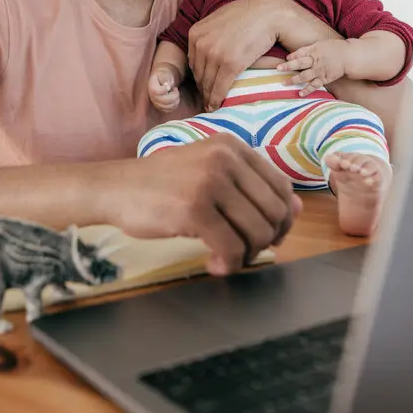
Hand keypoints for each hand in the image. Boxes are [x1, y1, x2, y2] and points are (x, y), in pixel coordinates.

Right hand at [102, 135, 302, 275]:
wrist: (115, 189)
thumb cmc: (161, 184)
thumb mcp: (208, 171)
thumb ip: (250, 185)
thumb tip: (298, 209)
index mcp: (232, 147)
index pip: (281, 188)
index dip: (281, 220)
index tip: (265, 237)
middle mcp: (225, 159)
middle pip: (274, 213)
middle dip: (265, 241)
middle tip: (244, 253)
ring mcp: (210, 182)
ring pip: (257, 232)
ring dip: (246, 255)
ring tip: (226, 259)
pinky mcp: (194, 209)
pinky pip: (231, 248)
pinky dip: (228, 264)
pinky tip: (213, 266)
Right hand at [148, 67, 180, 112]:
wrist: (162, 80)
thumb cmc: (164, 76)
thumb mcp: (165, 74)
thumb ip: (166, 79)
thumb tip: (168, 87)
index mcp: (151, 88)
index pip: (157, 92)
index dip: (165, 90)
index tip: (169, 86)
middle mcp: (152, 97)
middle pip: (164, 101)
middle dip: (174, 95)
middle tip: (175, 89)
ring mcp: (156, 104)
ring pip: (168, 107)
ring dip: (176, 100)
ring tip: (175, 93)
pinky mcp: (161, 108)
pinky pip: (169, 110)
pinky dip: (175, 105)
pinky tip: (175, 98)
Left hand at [188, 0, 284, 111]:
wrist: (269, 12)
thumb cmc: (248, 14)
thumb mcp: (219, 19)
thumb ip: (209, 34)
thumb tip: (206, 47)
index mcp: (196, 33)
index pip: (193, 63)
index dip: (198, 77)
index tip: (203, 86)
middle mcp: (202, 44)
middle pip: (199, 75)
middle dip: (202, 89)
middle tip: (206, 100)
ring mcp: (215, 54)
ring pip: (208, 83)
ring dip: (208, 97)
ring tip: (211, 105)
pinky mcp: (230, 64)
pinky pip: (220, 87)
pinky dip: (216, 99)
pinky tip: (216, 106)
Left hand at [277, 40, 351, 95]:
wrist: (350, 56)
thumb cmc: (335, 48)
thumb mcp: (321, 44)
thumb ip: (307, 49)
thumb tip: (291, 55)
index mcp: (315, 49)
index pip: (300, 53)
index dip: (292, 56)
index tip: (284, 59)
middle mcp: (316, 60)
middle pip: (299, 63)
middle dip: (288, 66)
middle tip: (278, 68)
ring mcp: (320, 70)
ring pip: (305, 76)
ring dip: (294, 80)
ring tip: (284, 83)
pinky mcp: (325, 78)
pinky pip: (315, 85)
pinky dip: (307, 90)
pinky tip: (300, 93)